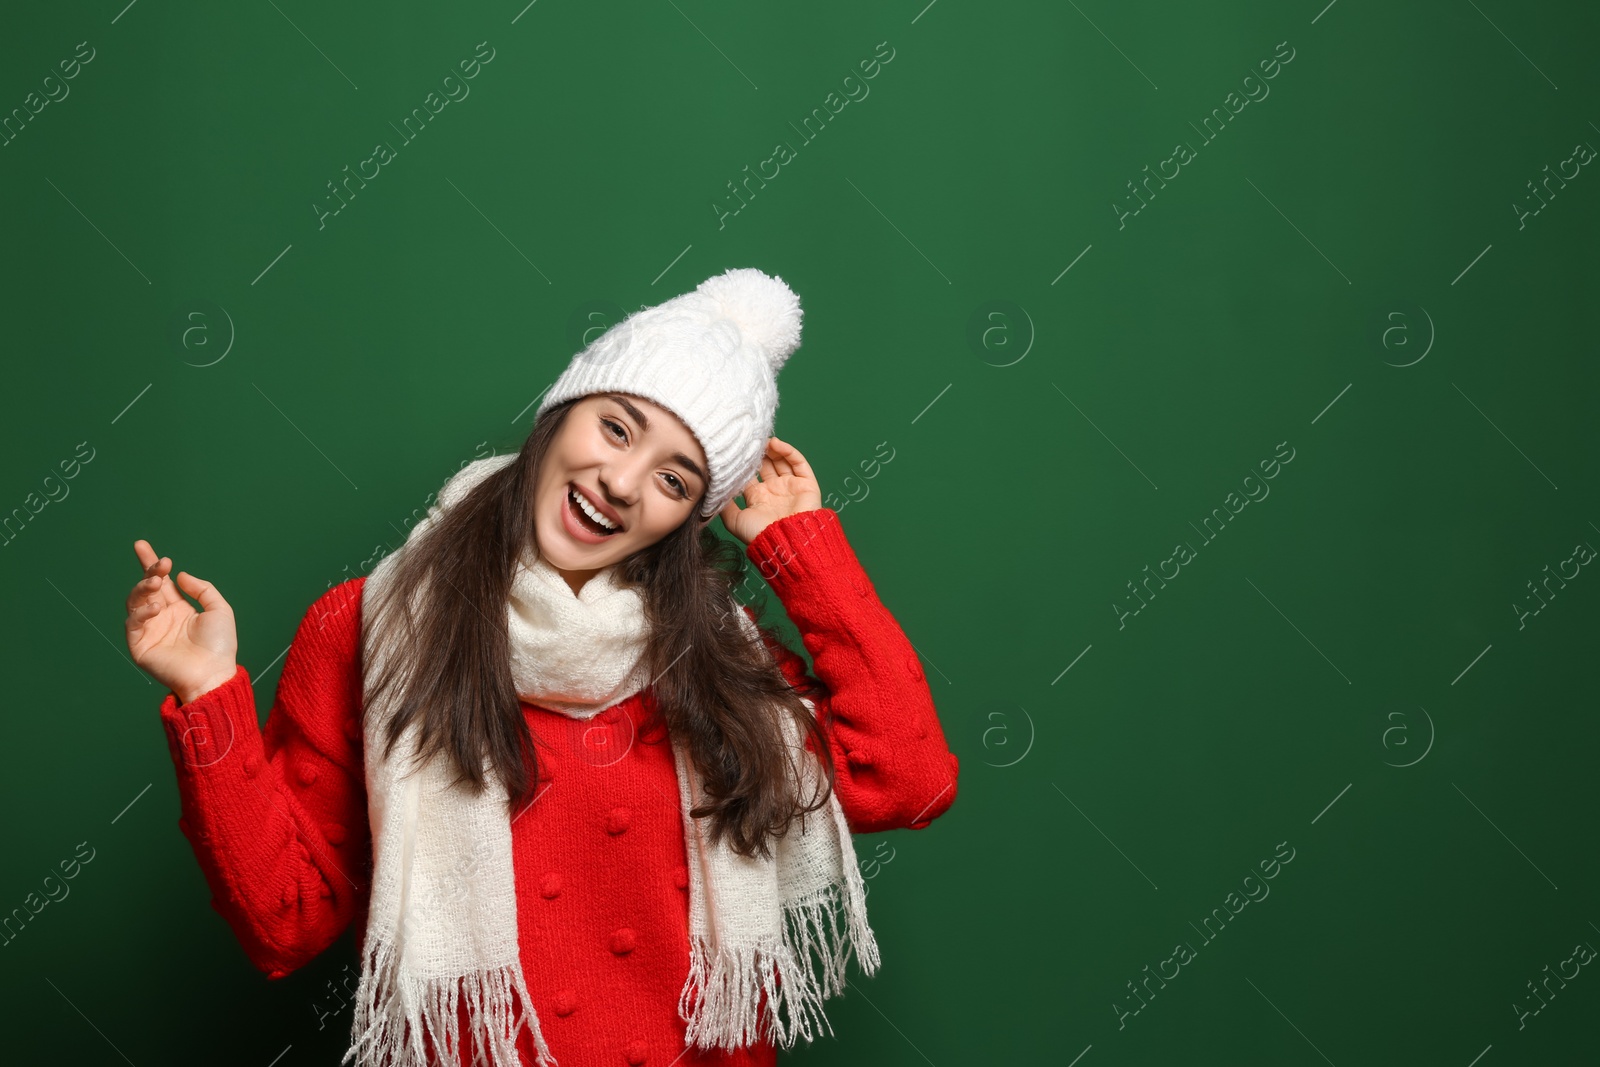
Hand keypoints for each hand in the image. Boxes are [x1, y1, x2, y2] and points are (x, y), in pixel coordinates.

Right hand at [126, 539, 238, 703]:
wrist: (214, 673)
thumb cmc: (220, 645)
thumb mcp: (219, 609)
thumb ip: (202, 589)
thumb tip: (180, 575)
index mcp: (178, 609)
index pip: (160, 581)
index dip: (150, 564)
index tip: (142, 546)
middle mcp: (161, 617)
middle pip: (146, 587)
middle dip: (149, 572)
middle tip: (159, 563)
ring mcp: (148, 630)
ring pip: (135, 602)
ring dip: (143, 588)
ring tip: (157, 581)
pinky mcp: (139, 645)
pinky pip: (133, 624)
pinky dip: (142, 613)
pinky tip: (156, 608)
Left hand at [719, 437, 823, 544]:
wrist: (785, 543)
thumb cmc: (759, 534)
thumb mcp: (734, 520)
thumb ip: (724, 505)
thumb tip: (712, 491)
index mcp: (759, 499)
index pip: (751, 475)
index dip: (744, 462)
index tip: (736, 451)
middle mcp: (775, 491)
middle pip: (767, 465)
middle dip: (758, 453)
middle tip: (749, 442)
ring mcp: (791, 487)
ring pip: (782, 461)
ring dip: (772, 449)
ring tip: (762, 441)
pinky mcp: (806, 485)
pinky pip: (799, 463)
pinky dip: (788, 451)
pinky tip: (776, 444)